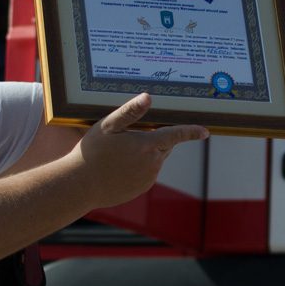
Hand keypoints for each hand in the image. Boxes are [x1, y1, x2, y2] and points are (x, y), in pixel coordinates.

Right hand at [73, 92, 207, 205]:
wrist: (80, 185)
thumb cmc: (91, 152)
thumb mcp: (107, 127)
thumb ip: (129, 112)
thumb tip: (148, 97)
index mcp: (147, 145)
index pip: (175, 135)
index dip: (191, 132)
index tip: (204, 132)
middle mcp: (152, 163)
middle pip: (164, 146)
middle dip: (155, 138)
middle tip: (129, 137)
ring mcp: (148, 178)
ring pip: (155, 160)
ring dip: (145, 154)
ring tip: (118, 154)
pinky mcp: (141, 189)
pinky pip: (146, 174)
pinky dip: (138, 168)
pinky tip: (118, 167)